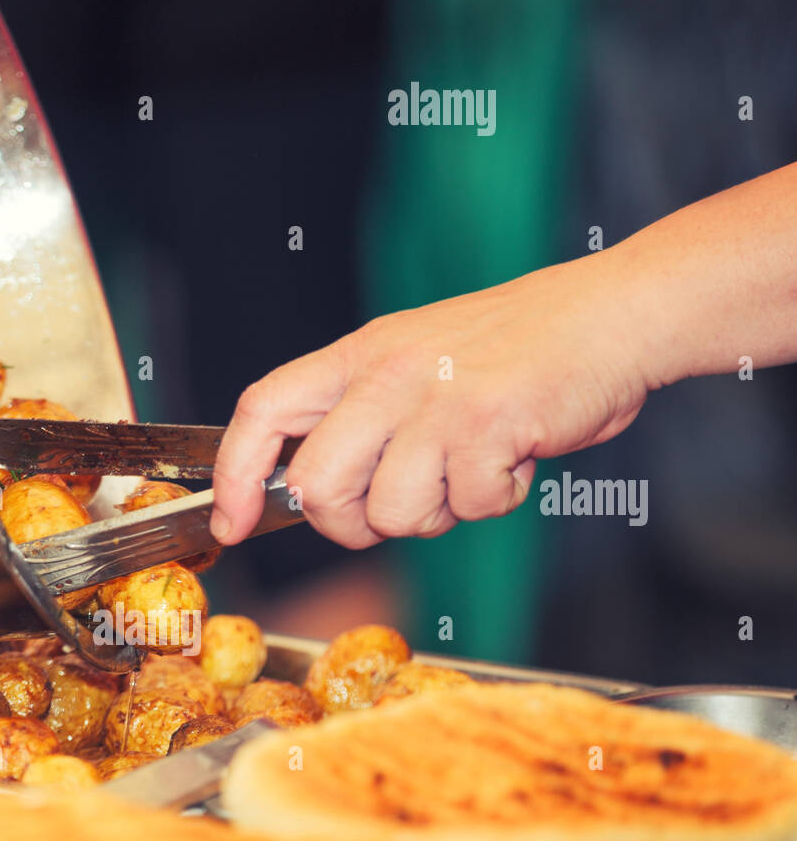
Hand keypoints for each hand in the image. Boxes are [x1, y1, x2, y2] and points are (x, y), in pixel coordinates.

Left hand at [210, 251, 651, 547]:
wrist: (609, 316)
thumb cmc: (514, 349)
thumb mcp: (412, 360)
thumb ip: (358, 415)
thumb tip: (307, 490)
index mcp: (359, 355)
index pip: (262, 410)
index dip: (234, 474)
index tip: (232, 523)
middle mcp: (386, 373)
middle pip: (316, 487)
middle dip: (350, 524)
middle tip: (397, 507)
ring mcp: (434, 399)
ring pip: (391, 513)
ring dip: (437, 514)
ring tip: (472, 469)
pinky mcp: (487, 425)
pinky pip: (468, 507)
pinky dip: (497, 499)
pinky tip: (515, 456)